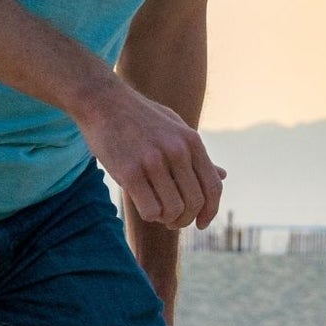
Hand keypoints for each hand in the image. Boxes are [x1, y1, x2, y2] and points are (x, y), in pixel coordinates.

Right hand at [76, 77, 225, 229]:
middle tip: (173, 221)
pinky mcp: (129, 172)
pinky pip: (150, 210)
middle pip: (195, 202)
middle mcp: (176, 151)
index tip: (201, 223)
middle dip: (185, 219)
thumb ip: (197, 155)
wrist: (102, 101)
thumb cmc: (140, 117)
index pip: (213, 187)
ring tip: (158, 214)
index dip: (210, 211)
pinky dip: (150, 215)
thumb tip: (223, 175)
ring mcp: (152, 161)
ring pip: (173, 210)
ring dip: (167, 219)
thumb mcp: (175, 128)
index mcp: (191, 141)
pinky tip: (143, 205)